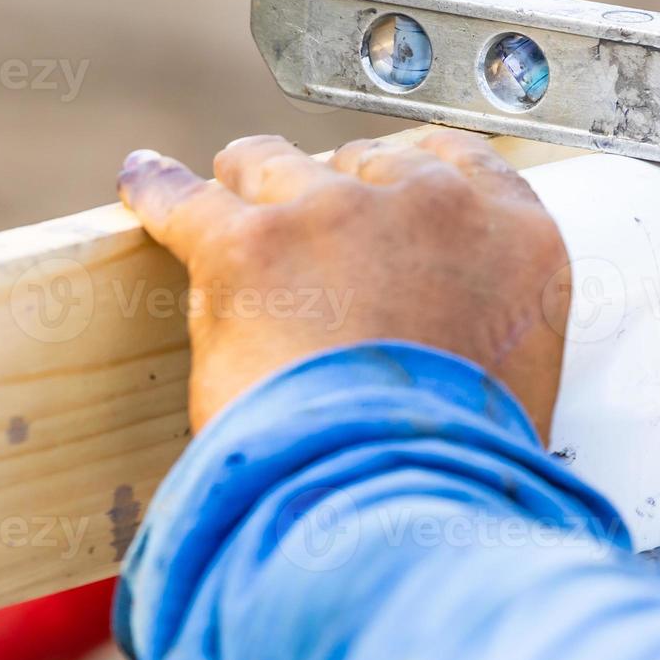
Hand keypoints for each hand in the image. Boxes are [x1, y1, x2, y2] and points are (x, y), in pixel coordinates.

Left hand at [117, 131, 570, 440]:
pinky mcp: (249, 243)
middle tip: (305, 235)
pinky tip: (144, 181)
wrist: (400, 496)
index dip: (409, 173)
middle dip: (332, 193)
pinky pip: (186, 199)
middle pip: (361, 162)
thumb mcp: (515, 385)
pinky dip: (159, 192)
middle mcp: (432, 207)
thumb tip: (443, 347)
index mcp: (515, 241)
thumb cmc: (458, 469)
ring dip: (252, 188)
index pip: (461, 162)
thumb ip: (484, 331)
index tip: (382, 182)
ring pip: (274, 166)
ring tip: (228, 201)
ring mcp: (336, 214)